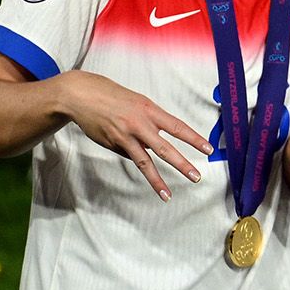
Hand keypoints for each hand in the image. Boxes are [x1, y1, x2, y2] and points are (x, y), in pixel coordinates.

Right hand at [57, 71, 210, 199]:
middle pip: (165, 148)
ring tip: (168, 195)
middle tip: (196, 177)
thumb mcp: (138, 102)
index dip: (194, 139)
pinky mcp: (112, 144)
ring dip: (157, 180)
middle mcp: (139, 124)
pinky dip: (137, 160)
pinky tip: (137, 158)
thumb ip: (151, 122)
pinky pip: (129, 156)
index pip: (178, 127)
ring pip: (145, 162)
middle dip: (182, 164)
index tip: (209, 149)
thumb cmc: (113, 96)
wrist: (81, 95)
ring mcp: (124, 136)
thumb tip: (157, 145)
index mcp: (150, 110)